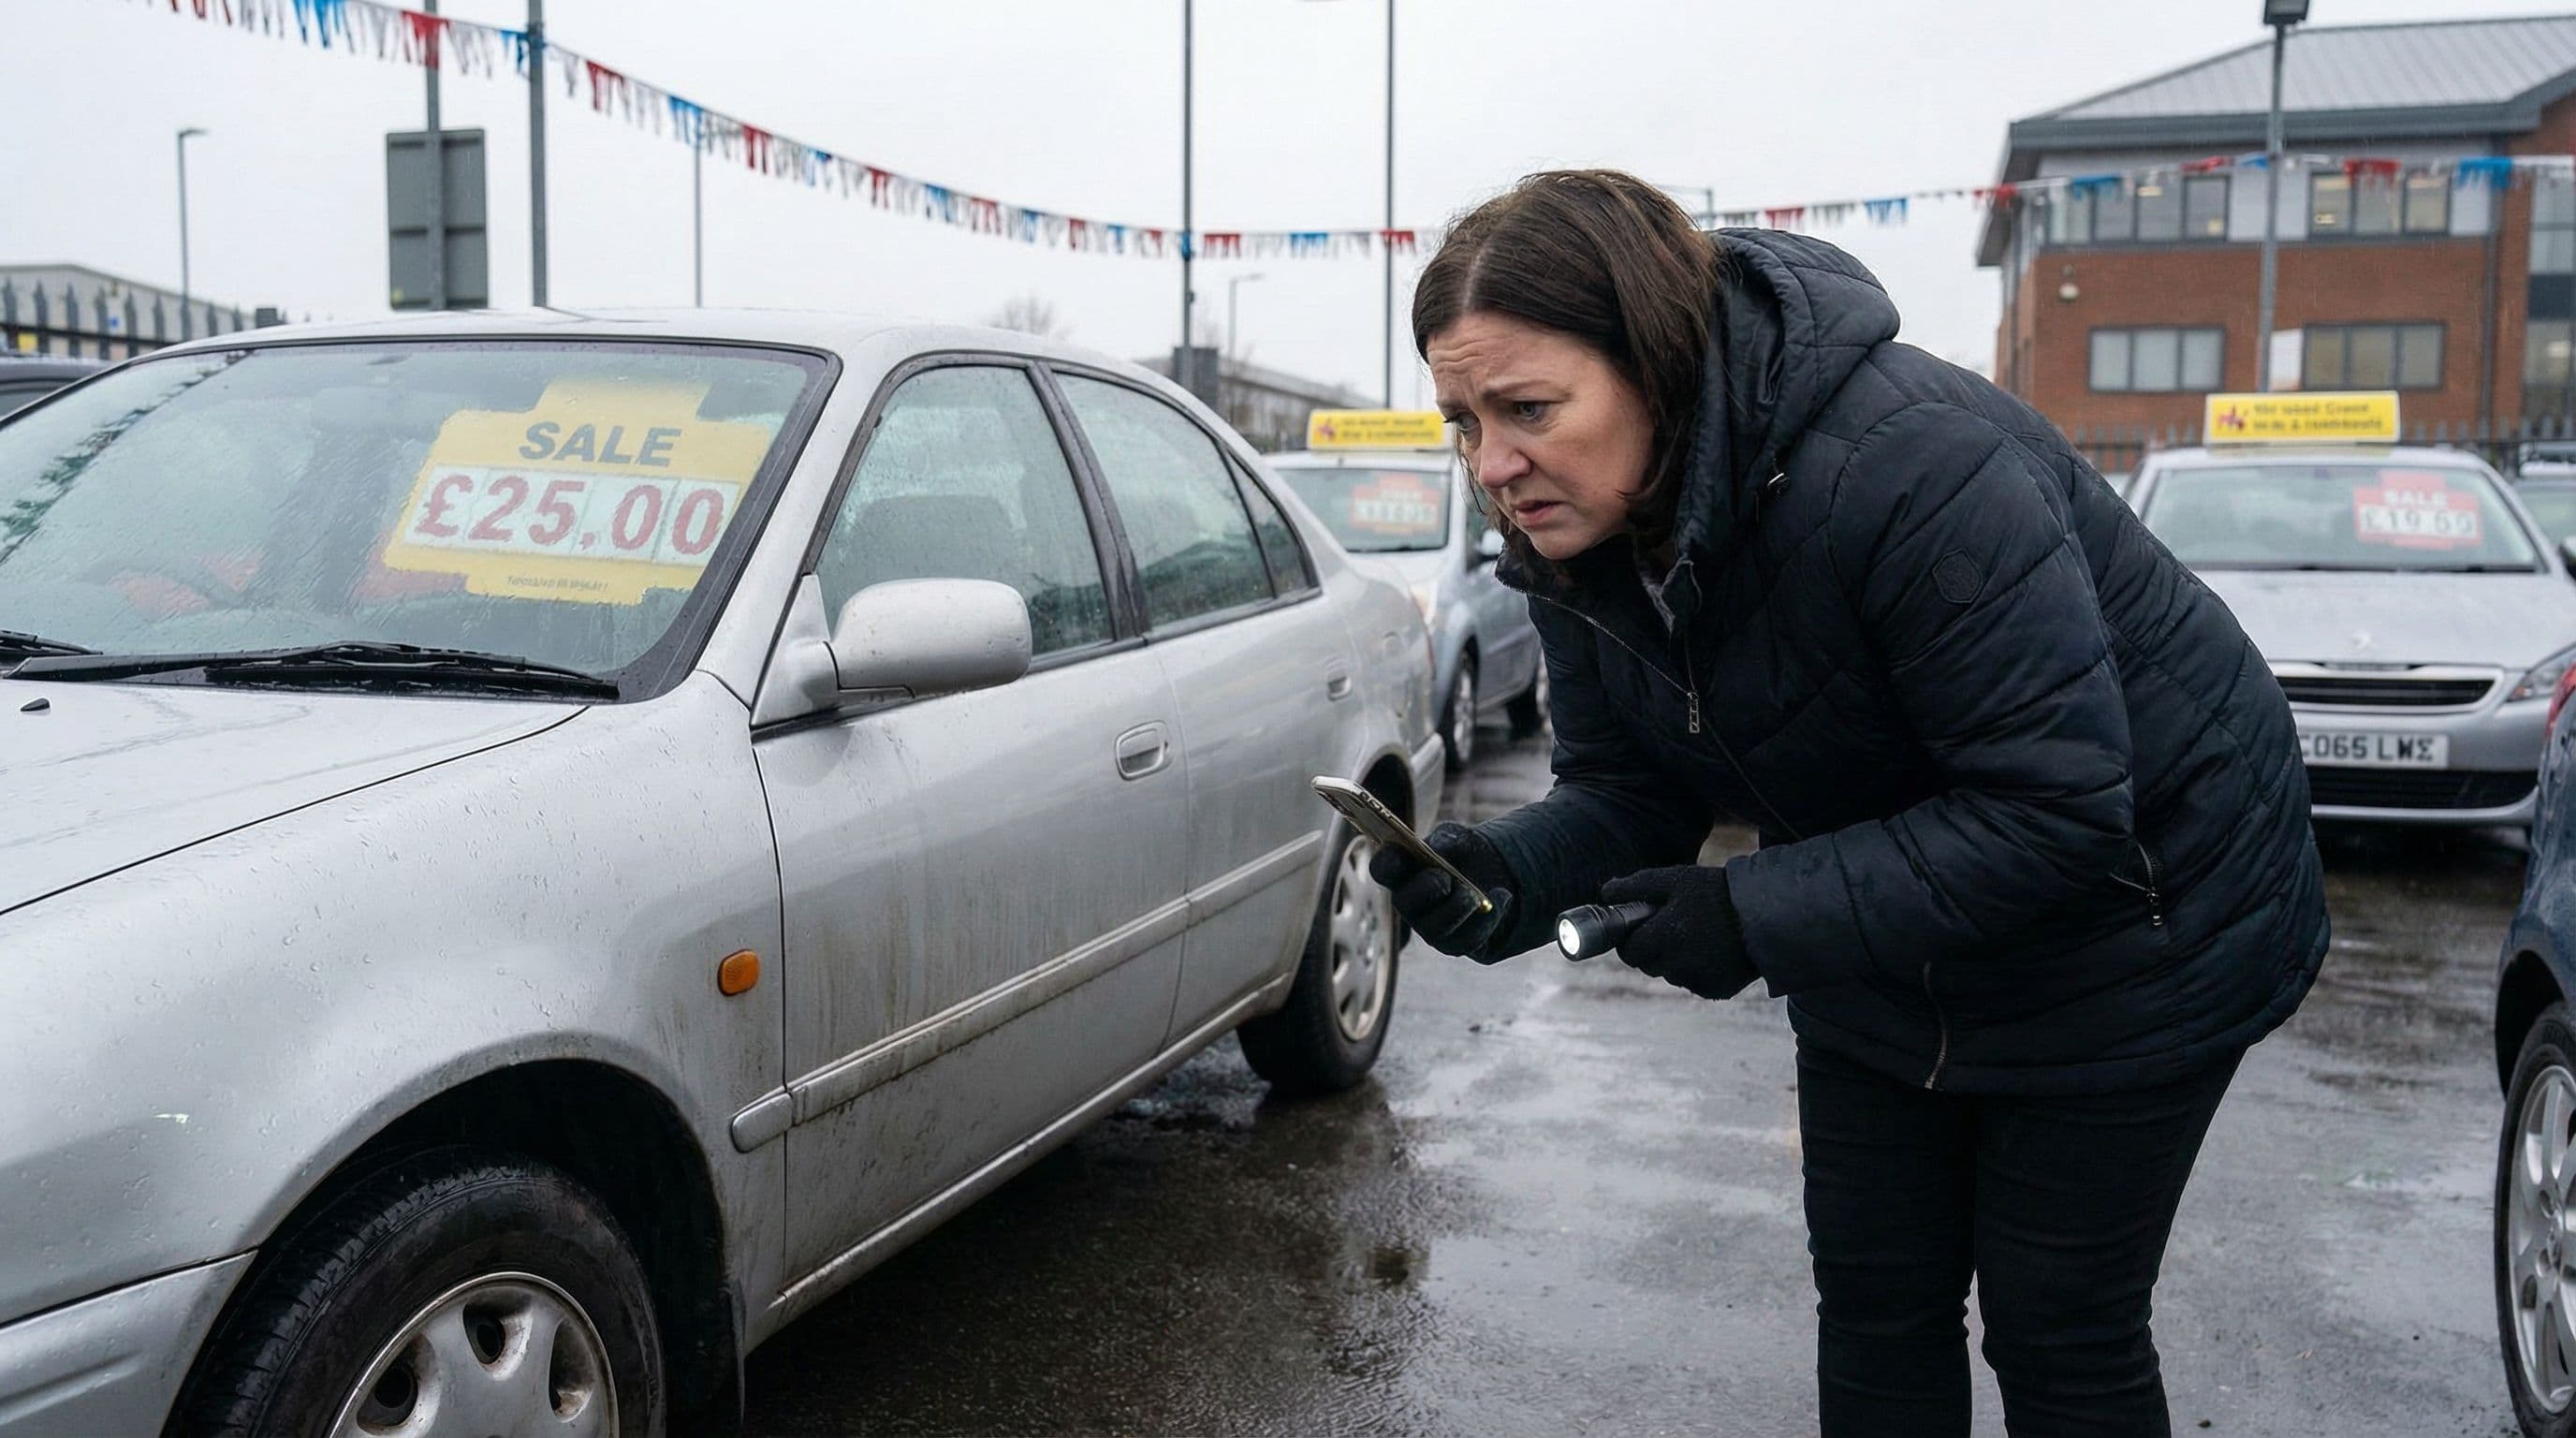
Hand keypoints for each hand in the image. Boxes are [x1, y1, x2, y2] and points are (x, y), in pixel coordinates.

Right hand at [1365, 821, 1519, 962]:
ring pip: (1435, 929)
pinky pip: (1467, 939)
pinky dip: (1488, 918)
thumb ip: (1447, 840)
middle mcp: (1410, 903)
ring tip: (1474, 894)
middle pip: (1404, 903)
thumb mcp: (1458, 838)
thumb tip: (1439, 850)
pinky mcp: (1455, 943)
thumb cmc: (1464, 854)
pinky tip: (1502, 896)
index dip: (1386, 861)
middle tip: (1445, 879)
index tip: (1400, 851)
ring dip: (1456, 909)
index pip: (1383, 869)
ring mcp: (1430, 927)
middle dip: (1425, 889)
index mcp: (1403, 871)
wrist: (1493, 876)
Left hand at [1598, 865, 1759, 999]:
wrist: (1768, 914)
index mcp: (1664, 936)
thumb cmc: (1717, 892)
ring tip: (1698, 935)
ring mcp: (1697, 981)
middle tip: (1672, 927)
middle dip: (1652, 949)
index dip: (1632, 939)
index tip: (1643, 927)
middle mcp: (1677, 965)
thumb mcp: (1676, 879)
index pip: (1629, 951)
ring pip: (1670, 975)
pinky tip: (1713, 951)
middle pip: (1648, 965)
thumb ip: (1636, 886)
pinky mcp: (1716, 991)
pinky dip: (1697, 970)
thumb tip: (1604, 893)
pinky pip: (1693, 983)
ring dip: (1675, 960)